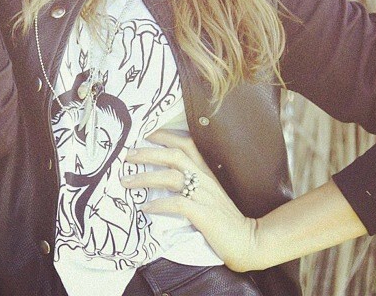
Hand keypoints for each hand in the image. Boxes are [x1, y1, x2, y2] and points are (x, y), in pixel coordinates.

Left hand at [121, 129, 261, 271]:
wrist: (248, 241)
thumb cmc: (224, 219)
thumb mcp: (208, 194)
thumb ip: (190, 184)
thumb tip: (161, 178)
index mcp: (206, 171)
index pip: (186, 143)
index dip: (165, 136)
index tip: (145, 134)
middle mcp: (204, 178)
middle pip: (174, 155)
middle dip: (148, 153)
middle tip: (127, 155)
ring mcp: (204, 195)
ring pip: (171, 177)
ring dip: (146, 177)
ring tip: (126, 181)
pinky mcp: (204, 214)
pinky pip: (178, 204)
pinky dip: (159, 204)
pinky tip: (146, 208)